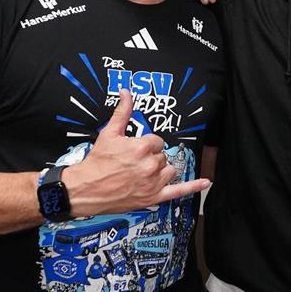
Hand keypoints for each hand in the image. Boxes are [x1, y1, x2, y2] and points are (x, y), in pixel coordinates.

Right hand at [62, 90, 209, 215]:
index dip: (146, 144)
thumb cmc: (97, 162)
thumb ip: (122, 112)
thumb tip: (127, 93)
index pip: (157, 141)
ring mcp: (153, 182)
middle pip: (162, 156)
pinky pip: (178, 191)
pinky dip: (193, 186)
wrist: (84, 189)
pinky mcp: (153, 197)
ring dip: (160, 170)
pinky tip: (206, 182)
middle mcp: (150, 165)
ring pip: (169, 170)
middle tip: (133, 163)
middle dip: (150, 157)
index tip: (135, 150)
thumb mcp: (109, 133)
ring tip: (144, 172)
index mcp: (142, 147)